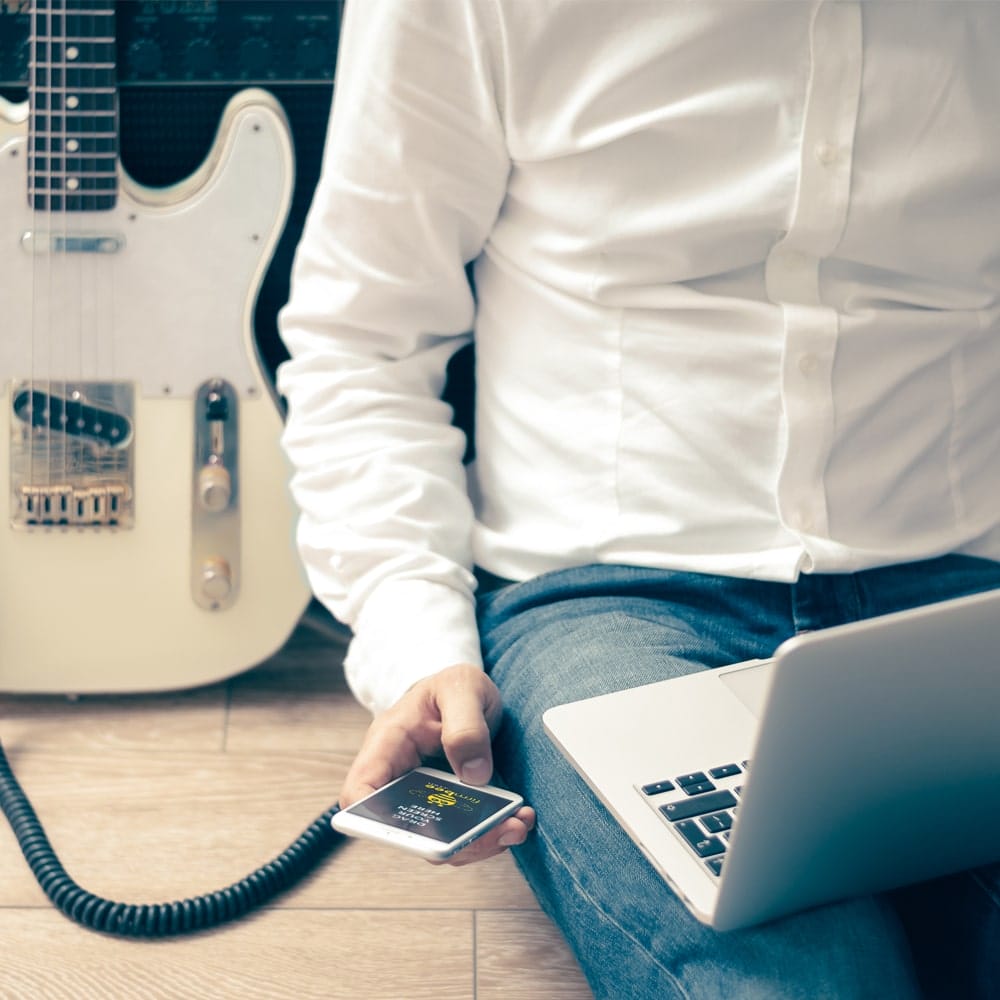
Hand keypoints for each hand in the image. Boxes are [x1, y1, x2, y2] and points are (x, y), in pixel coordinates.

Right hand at [339, 662, 535, 865]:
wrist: (469, 692)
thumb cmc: (453, 686)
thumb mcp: (462, 687)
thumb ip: (465, 725)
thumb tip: (473, 775)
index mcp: (388, 744)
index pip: (360, 791)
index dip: (369, 819)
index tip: (406, 831)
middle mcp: (401, 778)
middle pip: (407, 828)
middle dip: (449, 841)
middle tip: (492, 831)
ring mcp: (426, 797)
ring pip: (440, 839)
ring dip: (479, 841)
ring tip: (517, 825)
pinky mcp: (452, 808)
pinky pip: (465, 834)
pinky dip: (492, 832)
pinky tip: (519, 819)